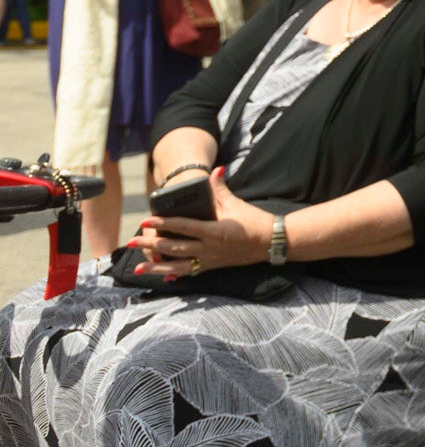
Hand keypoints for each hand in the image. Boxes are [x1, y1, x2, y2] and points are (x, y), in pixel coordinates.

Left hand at [134, 169, 271, 277]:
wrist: (271, 242)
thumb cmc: (255, 221)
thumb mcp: (237, 204)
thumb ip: (221, 188)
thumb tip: (215, 170)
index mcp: (215, 231)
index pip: (183, 226)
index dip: (163, 223)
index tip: (145, 221)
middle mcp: (209, 248)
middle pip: (174, 247)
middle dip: (151, 245)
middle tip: (131, 242)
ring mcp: (210, 260)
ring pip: (178, 266)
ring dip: (156, 267)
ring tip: (137, 268)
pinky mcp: (212, 266)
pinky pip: (189, 272)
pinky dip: (173, 274)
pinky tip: (161, 276)